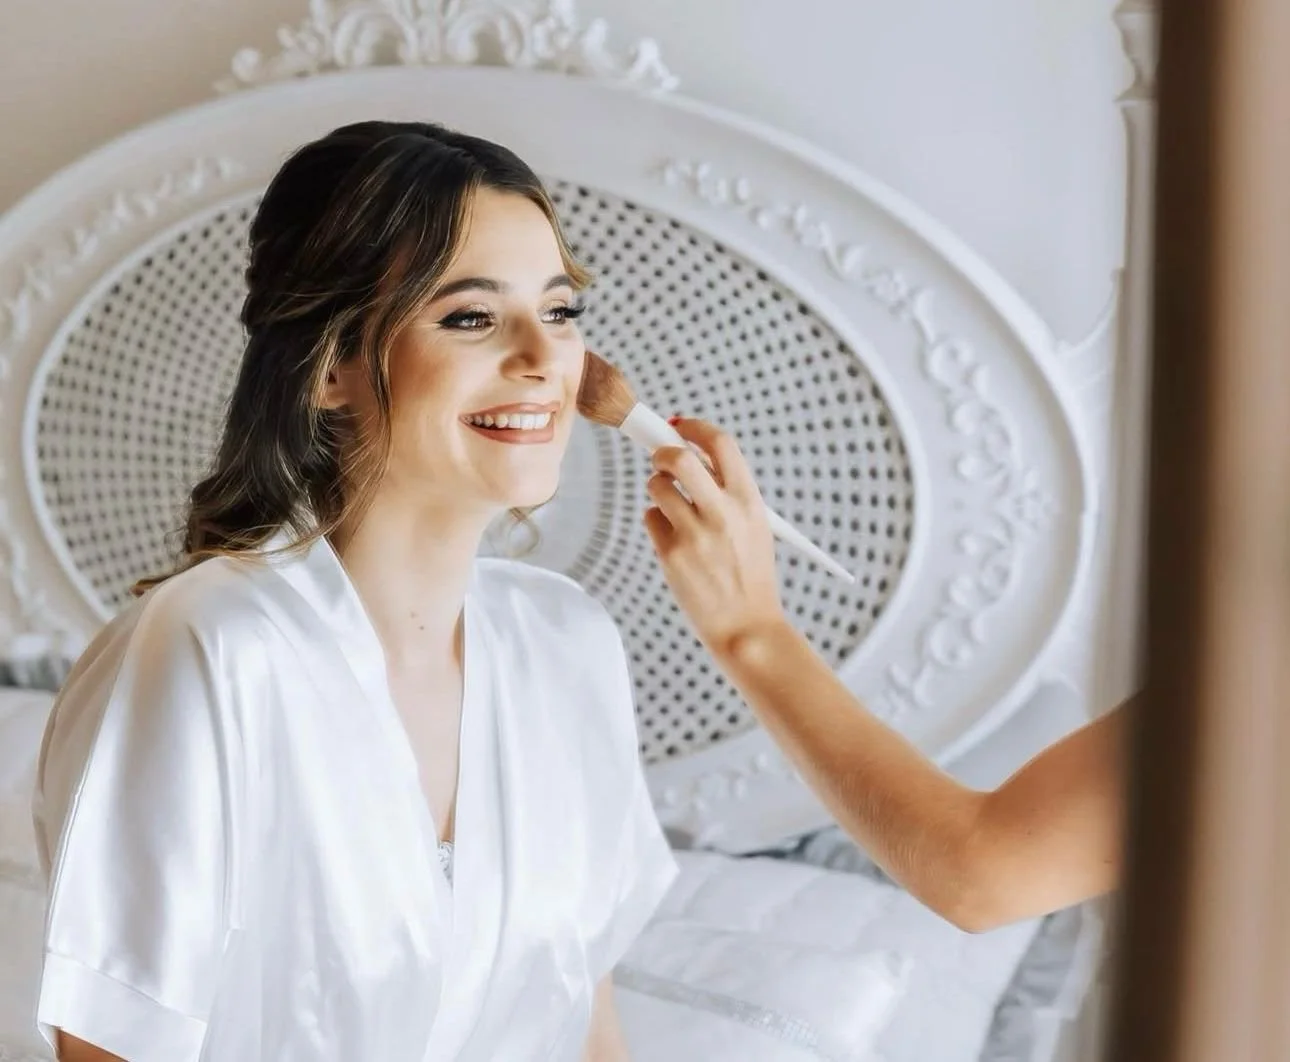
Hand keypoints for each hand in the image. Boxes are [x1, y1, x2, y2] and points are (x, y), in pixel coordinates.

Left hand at [642, 417, 785, 656]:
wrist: (746, 626)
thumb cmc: (749, 573)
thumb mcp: (755, 526)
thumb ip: (729, 491)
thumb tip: (691, 453)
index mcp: (749, 501)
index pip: (720, 444)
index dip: (695, 428)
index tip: (679, 425)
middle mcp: (722, 513)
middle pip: (679, 458)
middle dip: (663, 453)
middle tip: (662, 462)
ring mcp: (695, 535)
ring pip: (657, 487)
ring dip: (658, 490)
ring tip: (673, 511)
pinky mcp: (671, 555)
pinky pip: (650, 519)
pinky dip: (657, 524)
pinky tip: (675, 543)